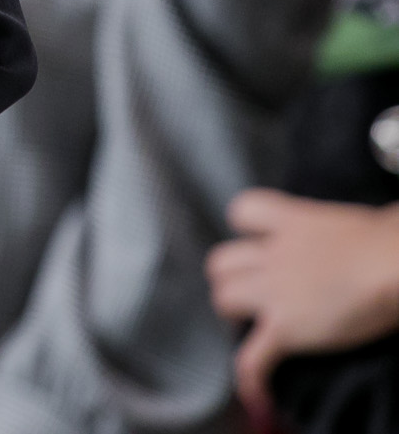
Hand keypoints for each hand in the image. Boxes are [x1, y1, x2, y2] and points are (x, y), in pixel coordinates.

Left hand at [208, 189, 398, 423]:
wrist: (393, 265)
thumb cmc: (388, 241)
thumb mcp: (352, 222)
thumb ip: (334, 227)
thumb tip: (364, 235)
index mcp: (291, 222)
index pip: (244, 211)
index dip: (246, 227)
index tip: (258, 240)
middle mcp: (273, 255)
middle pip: (221, 262)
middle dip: (229, 277)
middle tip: (250, 292)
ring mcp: (274, 292)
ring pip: (223, 300)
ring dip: (232, 314)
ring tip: (250, 327)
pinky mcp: (285, 329)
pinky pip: (252, 357)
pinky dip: (251, 375)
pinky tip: (255, 391)